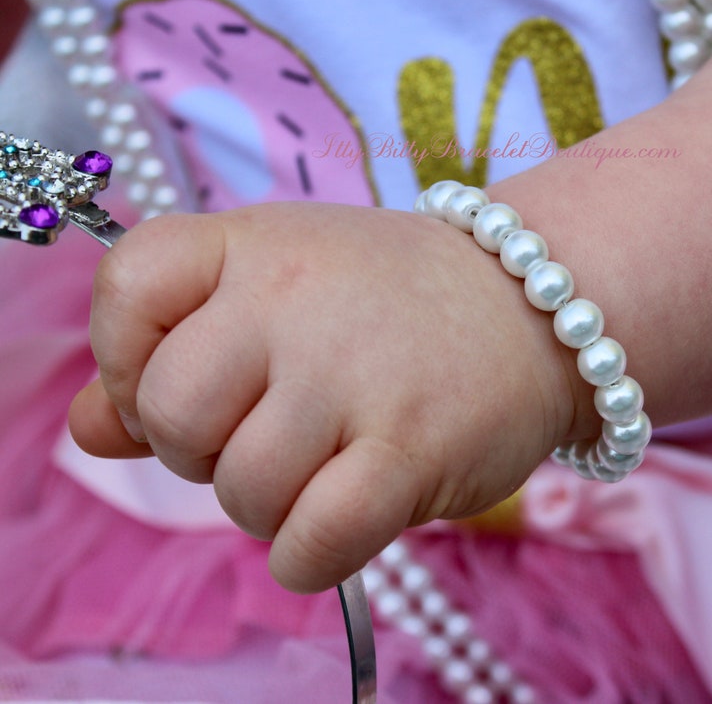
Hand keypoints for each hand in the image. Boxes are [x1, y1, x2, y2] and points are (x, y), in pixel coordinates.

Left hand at [68, 202, 591, 592]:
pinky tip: (346, 515)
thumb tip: (87, 429)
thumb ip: (172, 349)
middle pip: (170, 412)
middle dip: (203, 449)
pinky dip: (312, 551)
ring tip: (328, 463)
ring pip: (242, 492)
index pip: (128, 285)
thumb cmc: (397, 304)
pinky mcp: (410, 450)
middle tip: (269, 431)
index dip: (128, 355)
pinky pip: (309, 543)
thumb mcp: (282, 288)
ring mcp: (354, 375)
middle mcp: (297, 298)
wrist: (541, 305)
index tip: (191, 377)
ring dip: (273, 503)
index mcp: (257, 243)